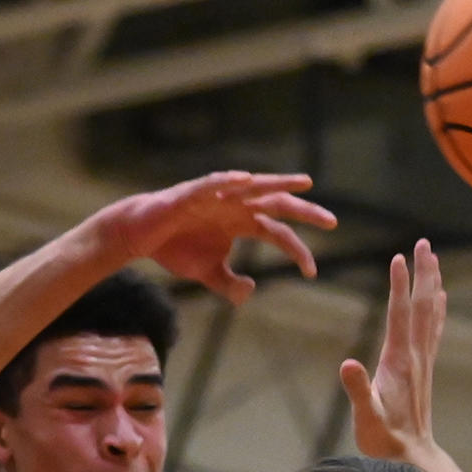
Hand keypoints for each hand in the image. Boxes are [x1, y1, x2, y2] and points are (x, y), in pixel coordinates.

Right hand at [92, 171, 332, 301]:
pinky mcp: (192, 192)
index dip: (296, 251)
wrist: (140, 236)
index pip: (277, 233)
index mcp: (242, 221)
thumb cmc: (175, 248)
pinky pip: (213, 183)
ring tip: (302, 184)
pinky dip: (228, 180)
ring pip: (253, 186)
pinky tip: (245, 179)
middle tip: (332, 221)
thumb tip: (251, 292)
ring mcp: (216, 195)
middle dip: (304, 211)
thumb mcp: (208, 273)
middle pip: (276, 204)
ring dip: (277, 183)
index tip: (313, 272)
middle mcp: (235, 204)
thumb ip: (230, 284)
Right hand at [338, 241, 445, 460]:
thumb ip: (358, 390)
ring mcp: (422, 362)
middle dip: (423, 273)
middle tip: (424, 243)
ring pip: (431, 313)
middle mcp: (415, 357)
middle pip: (422, 306)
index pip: (400, 315)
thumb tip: (347, 363)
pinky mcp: (423, 369)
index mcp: (398, 362)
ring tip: (433, 258)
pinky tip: (441, 297)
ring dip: (432, 284)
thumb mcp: (366, 418)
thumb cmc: (385, 442)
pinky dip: (437, 309)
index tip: (398, 257)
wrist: (413, 459)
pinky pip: (434, 330)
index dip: (399, 286)